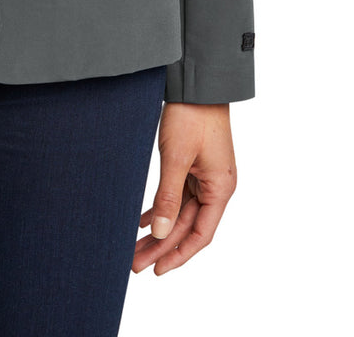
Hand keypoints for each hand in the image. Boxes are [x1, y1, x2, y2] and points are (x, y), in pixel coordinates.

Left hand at [132, 102, 236, 275]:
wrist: (196, 81)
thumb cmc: (192, 116)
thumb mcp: (177, 158)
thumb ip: (169, 196)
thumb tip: (160, 233)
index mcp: (220, 188)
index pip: (200, 235)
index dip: (178, 255)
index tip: (156, 271)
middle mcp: (215, 186)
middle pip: (188, 226)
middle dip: (161, 246)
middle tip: (135, 264)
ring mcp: (204, 176)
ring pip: (180, 213)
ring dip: (159, 230)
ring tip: (134, 248)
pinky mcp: (193, 165)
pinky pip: (177, 195)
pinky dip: (160, 209)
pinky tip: (141, 222)